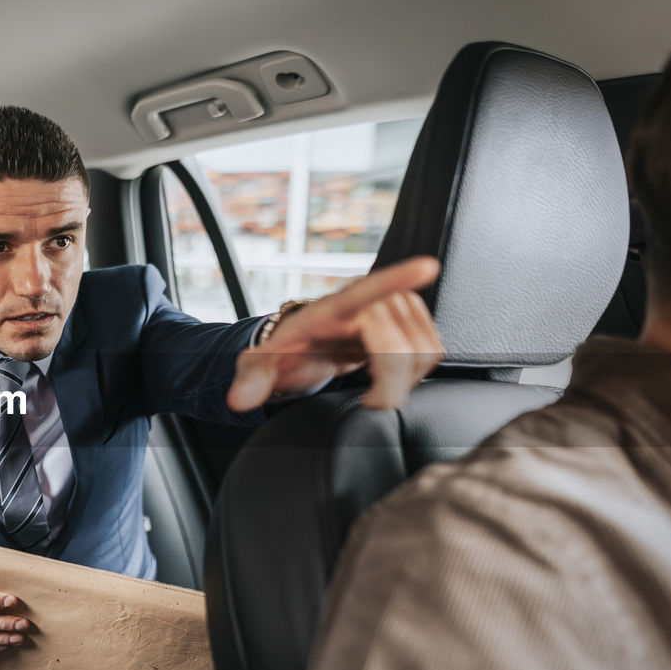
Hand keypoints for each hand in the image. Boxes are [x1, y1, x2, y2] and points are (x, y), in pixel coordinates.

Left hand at [228, 256, 444, 410]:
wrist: (305, 344)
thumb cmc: (288, 351)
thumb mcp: (261, 365)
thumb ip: (252, 379)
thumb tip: (239, 400)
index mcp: (332, 308)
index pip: (366, 291)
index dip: (396, 279)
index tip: (425, 267)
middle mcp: (367, 302)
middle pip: (401, 346)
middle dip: (390, 384)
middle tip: (370, 402)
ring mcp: (391, 309)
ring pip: (423, 349)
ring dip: (405, 378)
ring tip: (377, 385)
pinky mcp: (410, 321)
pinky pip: (432, 351)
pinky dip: (416, 372)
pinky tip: (391, 375)